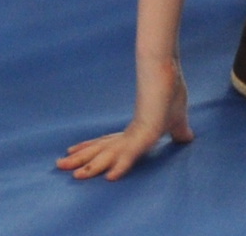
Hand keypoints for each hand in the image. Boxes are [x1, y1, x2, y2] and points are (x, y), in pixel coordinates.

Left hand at [58, 55, 195, 180]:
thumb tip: (187, 137)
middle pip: (101, 148)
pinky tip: (109, 177)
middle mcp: (130, 130)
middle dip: (81, 159)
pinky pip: (131, 153)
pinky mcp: (147, 130)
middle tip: (58, 165)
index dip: (93, 150)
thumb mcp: (177, 119)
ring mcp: (137, 131)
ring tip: (70, 172)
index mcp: (135, 129)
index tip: (74, 153)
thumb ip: (178, 130)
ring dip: (90, 164)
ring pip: (109, 153)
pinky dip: (121, 165)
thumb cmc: (171, 90)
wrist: (167, 69)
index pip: (108, 143)